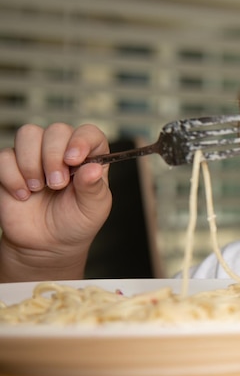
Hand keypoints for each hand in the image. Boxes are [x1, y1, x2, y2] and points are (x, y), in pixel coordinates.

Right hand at [0, 123, 112, 281]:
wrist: (46, 244)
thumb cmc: (75, 223)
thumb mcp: (93, 209)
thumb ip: (94, 188)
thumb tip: (94, 168)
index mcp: (89, 157)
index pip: (89, 133)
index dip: (81, 140)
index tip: (74, 159)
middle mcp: (63, 151)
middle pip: (56, 130)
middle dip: (53, 156)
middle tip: (56, 184)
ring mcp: (36, 156)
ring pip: (28, 134)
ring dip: (31, 162)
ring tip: (39, 188)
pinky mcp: (11, 166)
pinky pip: (5, 156)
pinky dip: (12, 176)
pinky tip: (24, 195)